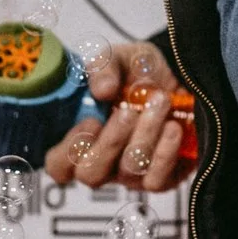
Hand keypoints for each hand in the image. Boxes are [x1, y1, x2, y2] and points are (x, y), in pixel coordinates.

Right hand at [41, 39, 193, 195]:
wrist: (178, 74)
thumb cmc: (137, 72)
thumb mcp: (117, 59)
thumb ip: (103, 68)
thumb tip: (102, 90)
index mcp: (81, 138)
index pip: (59, 166)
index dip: (69, 151)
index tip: (91, 120)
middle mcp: (103, 163)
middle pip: (91, 175)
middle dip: (110, 142)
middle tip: (128, 111)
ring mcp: (130, 174)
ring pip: (129, 171)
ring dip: (145, 134)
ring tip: (160, 101)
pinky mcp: (161, 177)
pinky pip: (157, 179)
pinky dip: (165, 152)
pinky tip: (172, 127)